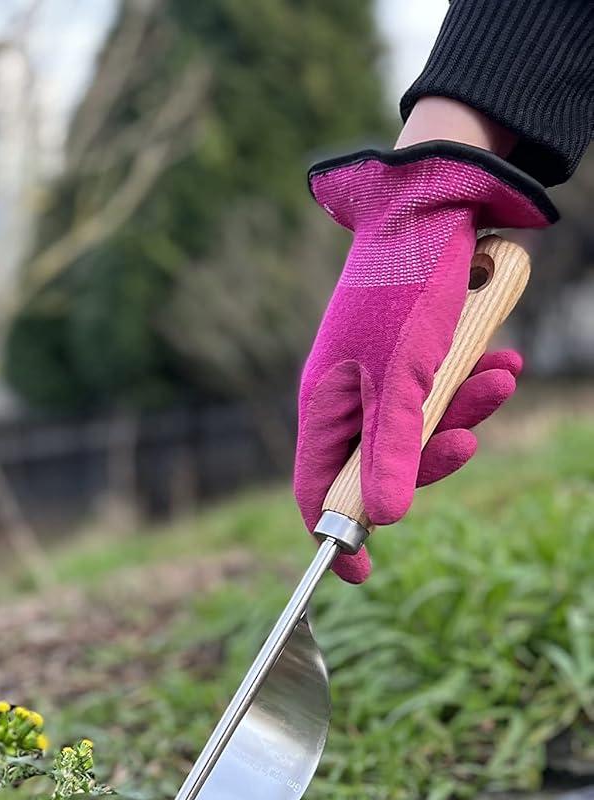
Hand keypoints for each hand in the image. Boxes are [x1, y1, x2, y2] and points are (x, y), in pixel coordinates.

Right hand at [294, 145, 551, 581]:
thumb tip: (383, 524)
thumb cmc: (406, 288)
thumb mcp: (402, 379)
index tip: (361, 576)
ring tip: (502, 379)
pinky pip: (445, 394)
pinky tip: (505, 361)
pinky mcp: (417, 357)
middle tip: (469, 441)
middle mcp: (348, 399)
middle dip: (432, 458)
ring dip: (468, 412)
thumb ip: (393, 452)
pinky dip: (477, 384)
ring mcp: (382, 379)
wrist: (439, 200)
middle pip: (382, 467)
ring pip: (423, 430)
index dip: (336, 535)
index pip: (316, 491)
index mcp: (324, 407)